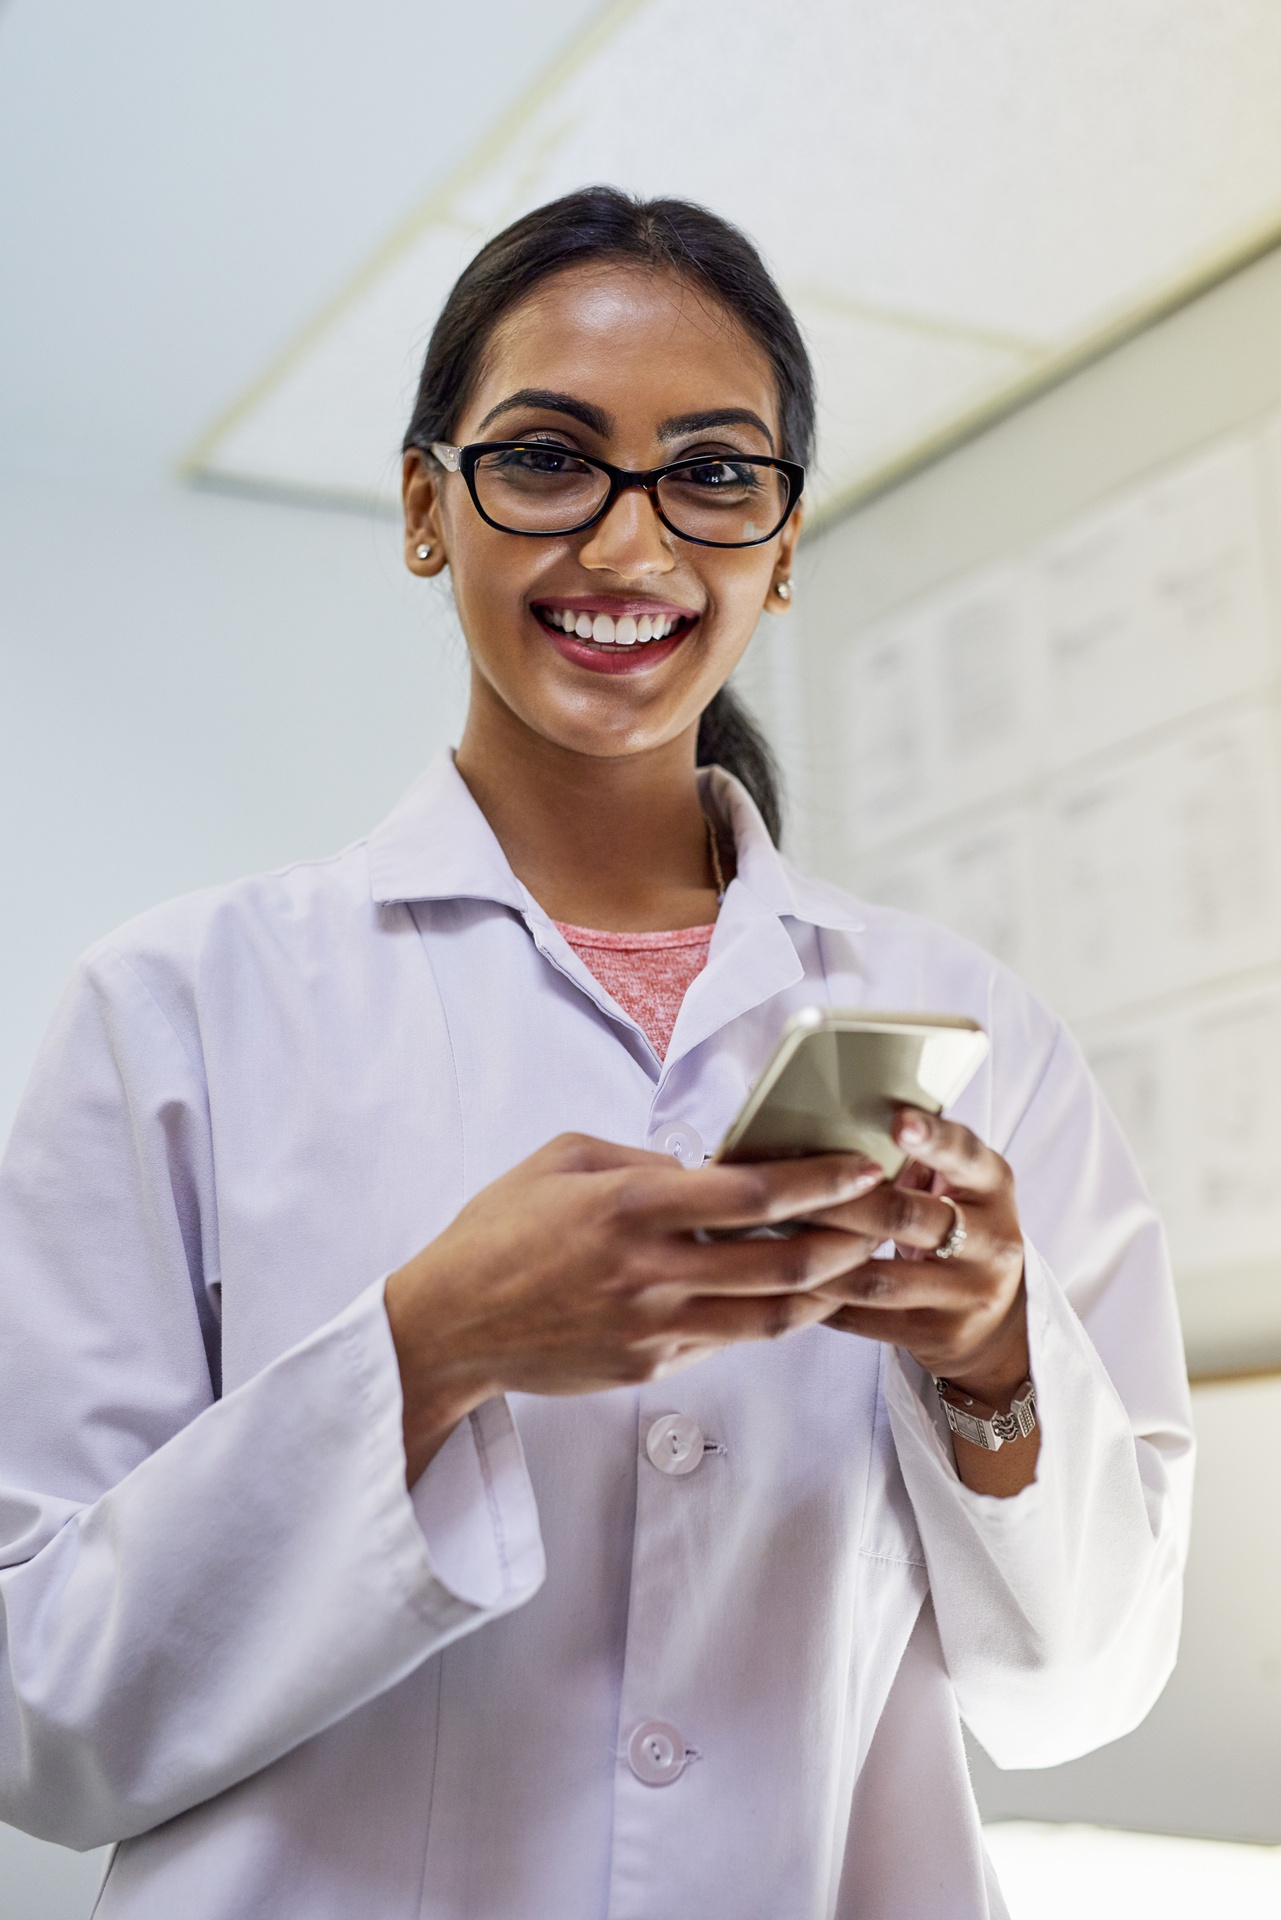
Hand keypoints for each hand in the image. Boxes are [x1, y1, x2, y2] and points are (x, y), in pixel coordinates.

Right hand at [385, 1134, 883, 1483]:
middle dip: (848, 1240)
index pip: (756, 1193)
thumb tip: (708, 1168)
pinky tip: (788, 1295)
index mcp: (632, 1205)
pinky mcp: (649, 1367)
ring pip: (770, 1317)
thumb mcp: (563, 1159)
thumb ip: (642, 1158)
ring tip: (858, 1264)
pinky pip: (727, 1342)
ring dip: (825, 1291)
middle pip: (783, 1262)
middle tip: (885, 1219)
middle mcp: (651, 1270)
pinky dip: (767, 1318)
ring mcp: (653, 1328)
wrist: (449, 1326)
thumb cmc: (500, 1230)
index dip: (823, 1181)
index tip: (864, 1167)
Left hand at [809, 1109, 1029, 1410]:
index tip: (898, 1123)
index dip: (931, 1139)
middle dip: (846, 1205)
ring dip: (821, 1259)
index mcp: (992, 1184)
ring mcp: (972, 1293)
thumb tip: (829, 1120)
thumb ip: (912, 1156)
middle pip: (911, 1216)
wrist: (997, 1319)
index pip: (965, 1154)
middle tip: (791, 1192)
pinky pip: (870, 1321)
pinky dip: (824, 1305)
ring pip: (883, 1277)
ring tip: (774, 1241)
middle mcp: (994, 1239)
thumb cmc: (954, 1226)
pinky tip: (787, 1288)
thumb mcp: (953, 1185)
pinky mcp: (944, 1336)